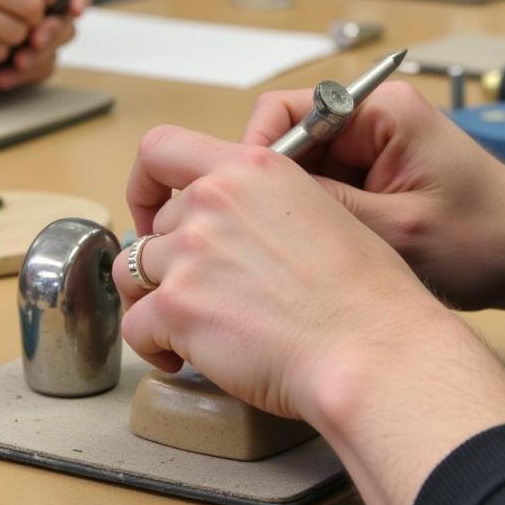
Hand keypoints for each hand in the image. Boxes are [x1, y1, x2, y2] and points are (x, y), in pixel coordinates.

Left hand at [0, 0, 92, 89]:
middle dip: (53, 32)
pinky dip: (21, 77)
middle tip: (36, 39)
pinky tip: (2, 78)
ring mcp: (41, 43)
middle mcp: (48, 17)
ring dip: (38, 58)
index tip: (74, 9)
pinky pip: (37, 73)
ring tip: (16, 62)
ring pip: (53, 53)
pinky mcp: (30, 65)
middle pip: (66, 26)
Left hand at [112, 126, 439, 422]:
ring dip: (154, 301)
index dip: (146, 183)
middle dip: (169, 262)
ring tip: (187, 328)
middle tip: (201, 294)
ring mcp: (189, 253)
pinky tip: (181, 357)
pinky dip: (152, 345)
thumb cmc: (366, 294)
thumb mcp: (321, 210)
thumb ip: (263, 204)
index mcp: (250, 168)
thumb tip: (238, 229)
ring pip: (133, 273)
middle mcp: (212, 200)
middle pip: (153, 227)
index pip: (161, 147)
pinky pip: (136, 325)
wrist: (371, 350)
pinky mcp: (177, 306)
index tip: (154, 212)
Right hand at [240, 81, 504, 311]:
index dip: (252, 153)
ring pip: (298, 166)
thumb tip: (251, 197)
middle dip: (267, 184)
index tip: (238, 200)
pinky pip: (320, 185)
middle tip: (257, 233)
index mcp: (381, 110)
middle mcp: (370, 117)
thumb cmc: (485, 240)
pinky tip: (311, 248)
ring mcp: (370, 144)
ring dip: (289, 204)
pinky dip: (310, 215)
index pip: (284, 112)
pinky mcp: (372, 170)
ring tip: (287, 246)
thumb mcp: (396, 231)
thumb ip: (323, 206)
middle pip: (285, 137)